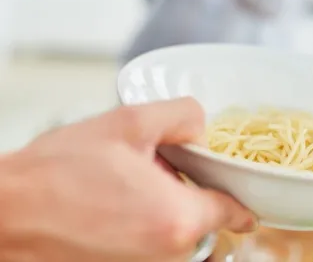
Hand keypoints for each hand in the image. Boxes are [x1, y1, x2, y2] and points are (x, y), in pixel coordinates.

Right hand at [0, 98, 255, 261]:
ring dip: (165, 209)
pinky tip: (112, 202)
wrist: (5, 214)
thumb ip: (181, 115)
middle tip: (162, 166)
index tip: (237, 184)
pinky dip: (143, 225)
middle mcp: (165, 256)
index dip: (238, 192)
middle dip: (191, 191)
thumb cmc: (57, 173)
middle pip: (203, 220)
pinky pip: (148, 247)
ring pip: (175, 234)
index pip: (233, 211)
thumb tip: (203, 124)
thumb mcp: (128, 123)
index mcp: (176, 219)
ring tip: (126, 184)